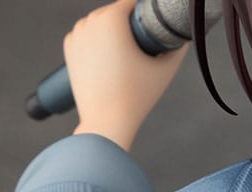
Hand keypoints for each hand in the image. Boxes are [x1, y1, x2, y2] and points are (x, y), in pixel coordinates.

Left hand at [64, 0, 188, 150]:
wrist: (107, 120)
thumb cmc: (136, 95)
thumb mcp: (165, 69)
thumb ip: (178, 47)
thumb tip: (182, 36)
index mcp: (111, 20)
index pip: (131, 2)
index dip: (145, 11)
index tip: (155, 23)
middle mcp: (90, 22)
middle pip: (115, 11)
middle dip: (129, 21)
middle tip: (144, 39)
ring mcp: (76, 34)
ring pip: (99, 21)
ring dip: (112, 28)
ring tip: (127, 49)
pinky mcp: (69, 48)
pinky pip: (86, 34)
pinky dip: (97, 39)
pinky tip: (110, 54)